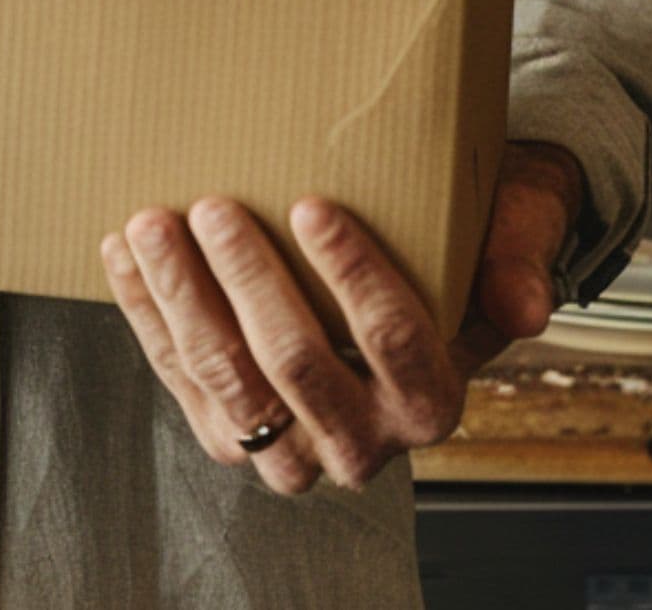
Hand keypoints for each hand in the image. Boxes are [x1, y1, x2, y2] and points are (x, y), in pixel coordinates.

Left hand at [100, 139, 582, 496]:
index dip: (354, 277)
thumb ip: (520, 261)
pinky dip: (148, 315)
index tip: (313, 204)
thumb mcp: (515, 232)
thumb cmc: (467, 239)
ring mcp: (293, 446)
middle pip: (299, 366)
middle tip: (216, 205)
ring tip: (155, 223)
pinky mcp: (235, 432)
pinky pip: (183, 382)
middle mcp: (366, 439)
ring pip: (230, 385)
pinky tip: (125, 254)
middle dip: (249, 283)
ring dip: (183, 302)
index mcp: (432, 399)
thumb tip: (526, 305)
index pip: (396, 342)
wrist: (422, 269)